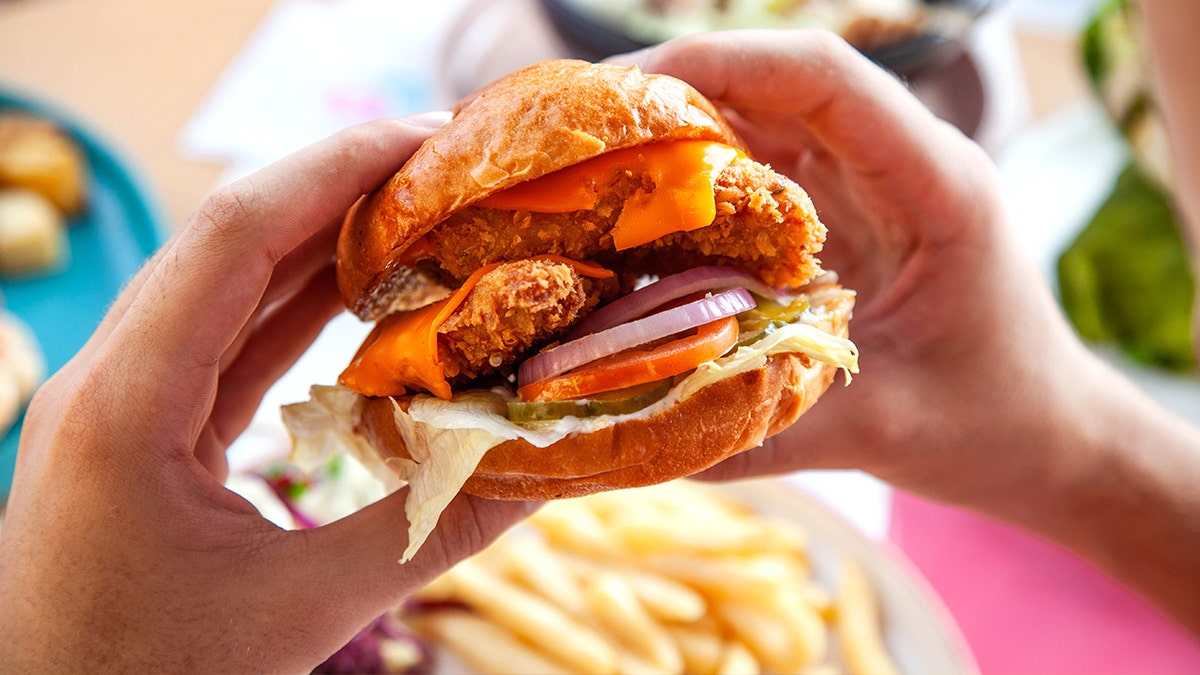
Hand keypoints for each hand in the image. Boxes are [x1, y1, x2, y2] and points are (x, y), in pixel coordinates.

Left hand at [0, 116, 533, 671]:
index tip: (430, 140)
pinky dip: (300, 304)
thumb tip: (547, 469)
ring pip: (227, 281)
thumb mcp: (299, 612)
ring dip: (323, 240)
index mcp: (125, 405)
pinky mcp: (144, 426)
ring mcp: (121, 399)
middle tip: (448, 168)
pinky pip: (228, 337)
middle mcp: (110, 379)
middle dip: (340, 188)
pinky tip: (366, 290)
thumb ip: (426, 532)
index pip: (232, 236)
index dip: (334, 169)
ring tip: (422, 213)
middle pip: (228, 238)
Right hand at [624, 32, 1199, 636]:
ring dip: (676, 137)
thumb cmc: (995, 423)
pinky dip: (695, 189)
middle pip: (779, 85)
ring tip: (586, 169)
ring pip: (762, 124)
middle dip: (674, 93)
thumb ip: (770, 430)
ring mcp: (868, 187)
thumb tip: (636, 438)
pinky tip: (636, 221)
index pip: (825, 78)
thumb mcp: (886, 431)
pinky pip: (759, 179)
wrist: (1047, 435)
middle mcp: (898, 166)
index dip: (724, 62)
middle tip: (575, 133)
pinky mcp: (842, 219)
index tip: (627, 89)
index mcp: (936, 186)